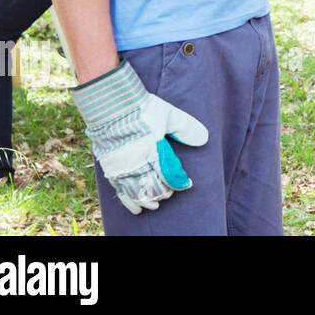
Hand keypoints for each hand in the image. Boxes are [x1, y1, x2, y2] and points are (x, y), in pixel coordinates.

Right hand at [70, 61, 208, 215]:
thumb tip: (204, 139)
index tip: (186, 183)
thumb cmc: (142, 109)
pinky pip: (121, 192)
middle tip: (170, 192)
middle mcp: (138, 162)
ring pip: (138, 193)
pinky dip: (130, 202)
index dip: (180, 182)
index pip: (170, 175)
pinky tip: (136, 208)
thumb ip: (185, 127)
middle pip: (155, 188)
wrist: (111, 106)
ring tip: (156, 205)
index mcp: (154, 150)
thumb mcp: (168, 115)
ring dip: (149, 200)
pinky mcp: (111, 169)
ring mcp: (123, 167)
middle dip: (164, 193)